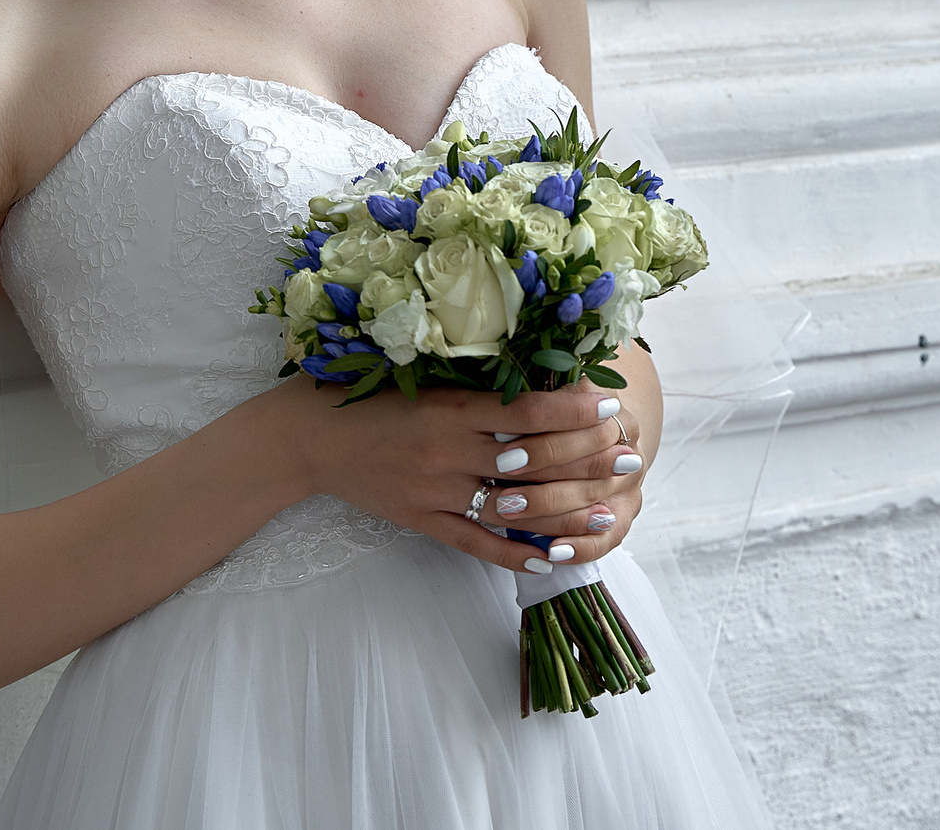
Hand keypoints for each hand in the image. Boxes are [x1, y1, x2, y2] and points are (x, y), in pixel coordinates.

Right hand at [287, 382, 625, 574]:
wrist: (310, 438)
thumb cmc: (372, 396)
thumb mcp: (428, 381)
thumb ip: (480, 386)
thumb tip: (543, 380)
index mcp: (453, 408)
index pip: (528, 411)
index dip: (574, 412)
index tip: (612, 409)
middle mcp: (448, 451)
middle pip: (531, 461)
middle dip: (586, 461)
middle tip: (629, 459)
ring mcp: (435, 490)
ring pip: (510, 508)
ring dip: (564, 514)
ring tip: (609, 515)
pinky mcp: (419, 520)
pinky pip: (473, 542)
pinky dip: (512, 554)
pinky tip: (549, 559)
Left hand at [488, 385, 649, 564]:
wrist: (602, 435)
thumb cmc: (566, 415)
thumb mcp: (557, 396)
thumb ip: (539, 404)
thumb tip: (502, 420)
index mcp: (614, 416)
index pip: (583, 429)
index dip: (546, 440)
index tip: (504, 444)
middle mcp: (629, 452)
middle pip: (588, 470)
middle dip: (543, 478)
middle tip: (502, 491)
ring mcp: (628, 489)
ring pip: (593, 508)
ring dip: (551, 516)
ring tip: (512, 516)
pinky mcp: (623, 519)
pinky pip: (604, 541)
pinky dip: (579, 549)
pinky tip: (552, 553)